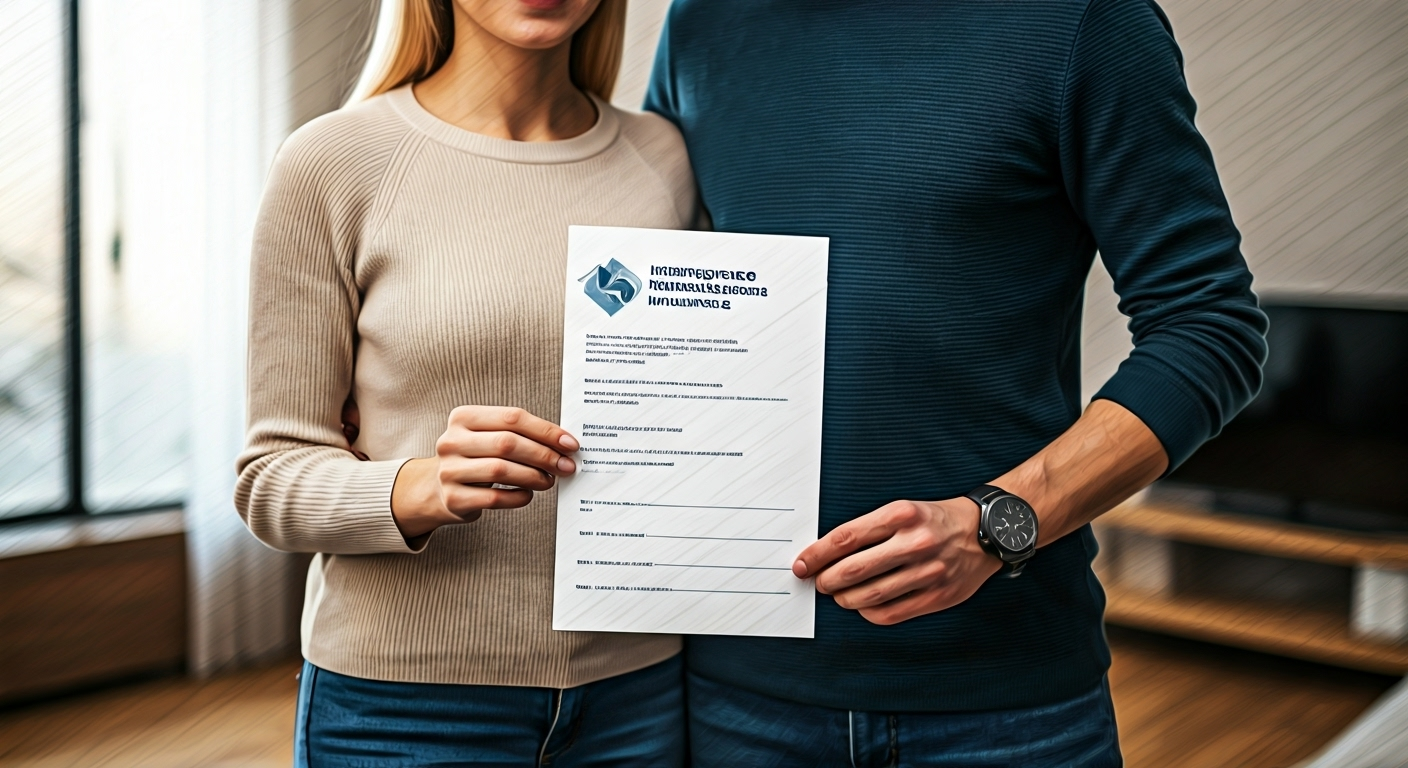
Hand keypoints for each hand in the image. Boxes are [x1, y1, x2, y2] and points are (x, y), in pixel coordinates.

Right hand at [391, 406, 578, 539]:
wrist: (437, 488)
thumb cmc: (475, 457)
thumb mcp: (489, 436)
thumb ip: (520, 434)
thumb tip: (564, 444)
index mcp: (463, 417)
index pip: (512, 418)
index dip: (546, 430)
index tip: (570, 444)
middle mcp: (451, 441)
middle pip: (508, 443)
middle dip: (544, 455)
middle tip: (565, 466)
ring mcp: (449, 471)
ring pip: (501, 470)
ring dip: (534, 476)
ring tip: (549, 480)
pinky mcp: (453, 499)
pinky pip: (495, 499)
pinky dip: (518, 497)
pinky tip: (528, 494)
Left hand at [792, 498, 1001, 624]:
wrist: (986, 532)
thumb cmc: (935, 520)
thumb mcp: (903, 509)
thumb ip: (868, 529)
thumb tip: (826, 554)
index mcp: (900, 514)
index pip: (845, 537)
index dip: (817, 555)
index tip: (802, 564)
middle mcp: (914, 542)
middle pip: (853, 570)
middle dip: (826, 580)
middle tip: (819, 582)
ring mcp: (928, 572)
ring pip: (869, 596)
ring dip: (845, 599)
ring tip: (839, 595)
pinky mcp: (938, 596)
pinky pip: (891, 613)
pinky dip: (869, 612)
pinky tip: (864, 605)